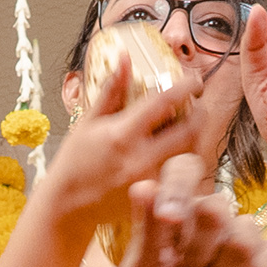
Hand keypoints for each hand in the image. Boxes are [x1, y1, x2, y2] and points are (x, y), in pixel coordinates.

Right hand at [35, 47, 209, 237]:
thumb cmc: (73, 163)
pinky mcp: (154, 198)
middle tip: (198, 104)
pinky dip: (180, 159)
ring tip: (186, 126)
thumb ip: (111, 91)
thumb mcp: (88, 123)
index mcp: (122, 135)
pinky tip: (172, 152)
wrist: (66, 208)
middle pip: (189, 130)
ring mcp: (150, 180)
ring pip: (189, 153)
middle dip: (200, 113)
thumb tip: (124, 58)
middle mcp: (140, 158)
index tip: (194, 79)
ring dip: (193, 137)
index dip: (185, 86)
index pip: (164, 102)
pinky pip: (178, 175)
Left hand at [117, 151, 266, 266]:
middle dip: (198, 249)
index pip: (185, 171)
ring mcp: (244, 241)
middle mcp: (212, 221)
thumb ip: (147, 233)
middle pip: (218, 206)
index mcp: (176, 214)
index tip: (169, 220)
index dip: (181, 188)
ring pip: (244, 234)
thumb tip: (142, 185)